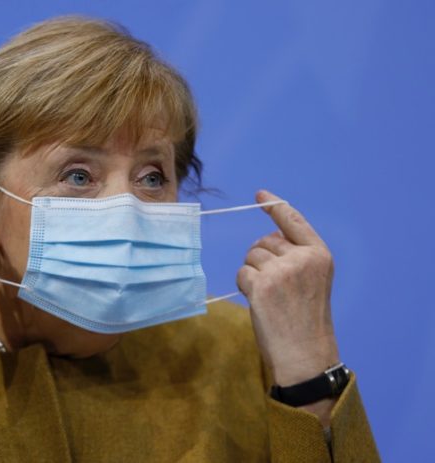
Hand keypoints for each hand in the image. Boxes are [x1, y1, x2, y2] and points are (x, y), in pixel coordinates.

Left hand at [237, 191, 338, 387]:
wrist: (305, 355)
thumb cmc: (305, 321)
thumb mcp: (312, 281)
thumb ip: (296, 258)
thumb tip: (264, 242)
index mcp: (319, 255)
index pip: (294, 221)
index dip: (275, 206)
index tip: (261, 195)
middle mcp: (302, 258)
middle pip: (264, 242)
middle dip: (261, 259)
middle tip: (275, 287)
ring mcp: (281, 270)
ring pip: (250, 256)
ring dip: (252, 274)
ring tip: (270, 298)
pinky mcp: (261, 285)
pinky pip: (241, 273)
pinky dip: (245, 286)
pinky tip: (260, 304)